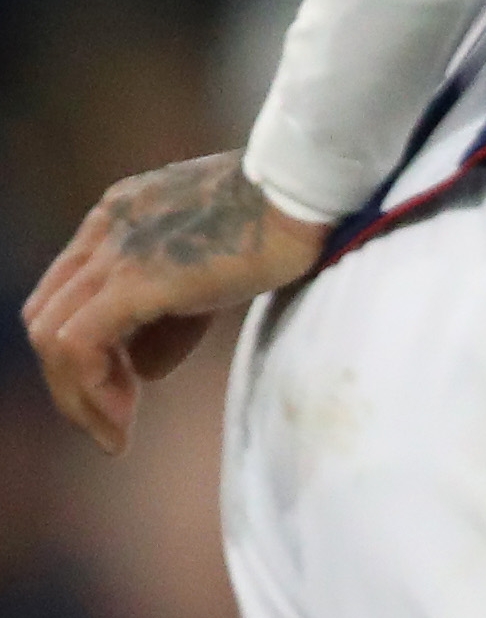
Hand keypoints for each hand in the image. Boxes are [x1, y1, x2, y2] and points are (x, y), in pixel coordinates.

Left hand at [23, 153, 326, 453]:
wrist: (306, 188)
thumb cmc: (280, 218)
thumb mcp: (212, 268)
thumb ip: (172, 315)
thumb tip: (144, 369)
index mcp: (117, 215)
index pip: (69, 293)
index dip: (86, 347)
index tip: (125, 385)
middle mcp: (103, 229)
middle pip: (47, 318)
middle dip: (71, 378)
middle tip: (114, 417)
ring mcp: (112, 252)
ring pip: (52, 339)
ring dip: (78, 395)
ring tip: (117, 429)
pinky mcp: (132, 281)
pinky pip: (79, 348)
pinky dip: (90, 392)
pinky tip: (124, 419)